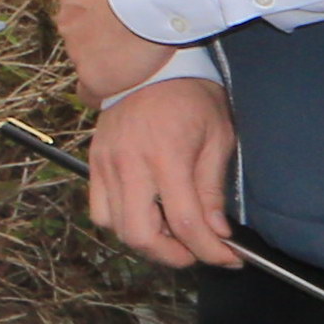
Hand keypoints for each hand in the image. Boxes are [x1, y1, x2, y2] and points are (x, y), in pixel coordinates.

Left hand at [51, 0, 180, 103]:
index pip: (77, 9)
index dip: (98, 16)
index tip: (116, 21)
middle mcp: (68, 20)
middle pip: (80, 34)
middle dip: (100, 38)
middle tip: (131, 40)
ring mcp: (77, 49)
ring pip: (86, 60)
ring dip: (105, 62)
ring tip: (135, 65)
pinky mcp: (94, 76)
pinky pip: (90, 91)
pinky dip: (100, 93)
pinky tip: (113, 95)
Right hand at [84, 75, 243, 270]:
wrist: (150, 65)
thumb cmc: (191, 97)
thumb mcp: (217, 139)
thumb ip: (212, 190)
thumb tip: (218, 232)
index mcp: (167, 156)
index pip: (187, 223)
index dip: (211, 251)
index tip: (229, 258)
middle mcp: (130, 164)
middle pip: (141, 235)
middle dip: (173, 255)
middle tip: (196, 251)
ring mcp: (106, 163)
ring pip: (116, 227)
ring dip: (147, 240)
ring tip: (171, 231)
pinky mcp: (94, 161)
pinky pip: (99, 209)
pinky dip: (121, 221)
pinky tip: (144, 212)